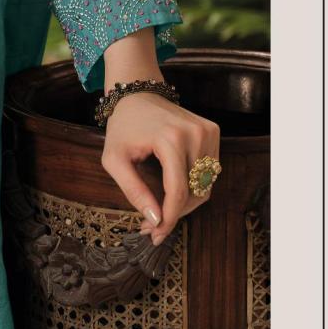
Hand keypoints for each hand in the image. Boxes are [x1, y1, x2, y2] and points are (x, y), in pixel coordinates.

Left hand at [98, 91, 220, 244]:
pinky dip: (193, 185)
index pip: (178, 191)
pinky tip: (173, 188)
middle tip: (153, 225)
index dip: (169, 218)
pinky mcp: (213, 131)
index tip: (156, 234)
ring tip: (161, 207)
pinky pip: (209, 172)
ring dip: (185, 202)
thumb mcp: (114, 160)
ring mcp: (208, 131)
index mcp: (170, 138)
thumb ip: (133, 191)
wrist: (137, 94)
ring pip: (205, 186)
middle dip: (175, 213)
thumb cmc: (123, 127)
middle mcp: (195, 133)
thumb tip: (155, 220)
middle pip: (194, 192)